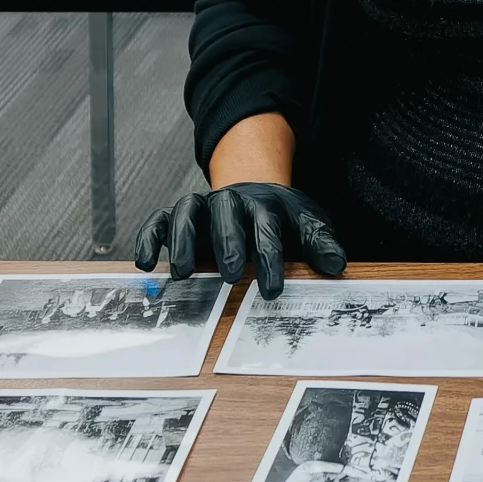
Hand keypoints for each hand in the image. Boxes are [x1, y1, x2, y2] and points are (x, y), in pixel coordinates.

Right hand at [132, 182, 347, 298]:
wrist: (254, 192)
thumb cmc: (280, 219)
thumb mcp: (305, 224)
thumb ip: (319, 242)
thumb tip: (336, 264)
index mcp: (265, 205)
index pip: (268, 227)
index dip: (270, 256)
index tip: (272, 289)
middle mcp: (231, 202)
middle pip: (227, 215)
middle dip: (228, 244)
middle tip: (231, 276)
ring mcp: (203, 207)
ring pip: (187, 212)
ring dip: (182, 240)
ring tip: (181, 274)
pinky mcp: (178, 216)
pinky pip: (159, 220)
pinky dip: (149, 237)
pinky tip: (146, 263)